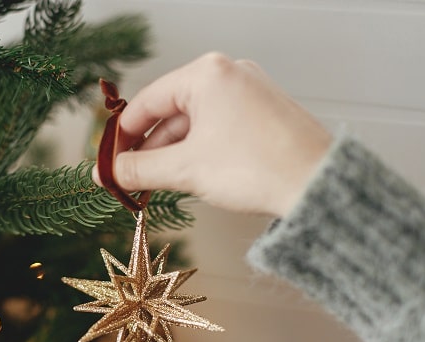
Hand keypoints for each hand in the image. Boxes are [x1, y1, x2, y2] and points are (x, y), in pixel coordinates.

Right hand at [92, 53, 332, 216]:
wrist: (318, 186)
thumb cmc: (256, 168)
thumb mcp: (186, 169)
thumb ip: (139, 168)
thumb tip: (106, 173)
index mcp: (206, 74)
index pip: (147, 102)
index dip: (121, 136)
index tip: (109, 163)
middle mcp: (229, 73)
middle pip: (170, 111)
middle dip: (148, 149)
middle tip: (130, 180)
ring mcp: (249, 91)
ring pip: (195, 122)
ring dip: (173, 153)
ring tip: (158, 184)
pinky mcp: (263, 112)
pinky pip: (218, 127)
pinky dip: (199, 149)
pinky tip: (190, 175)